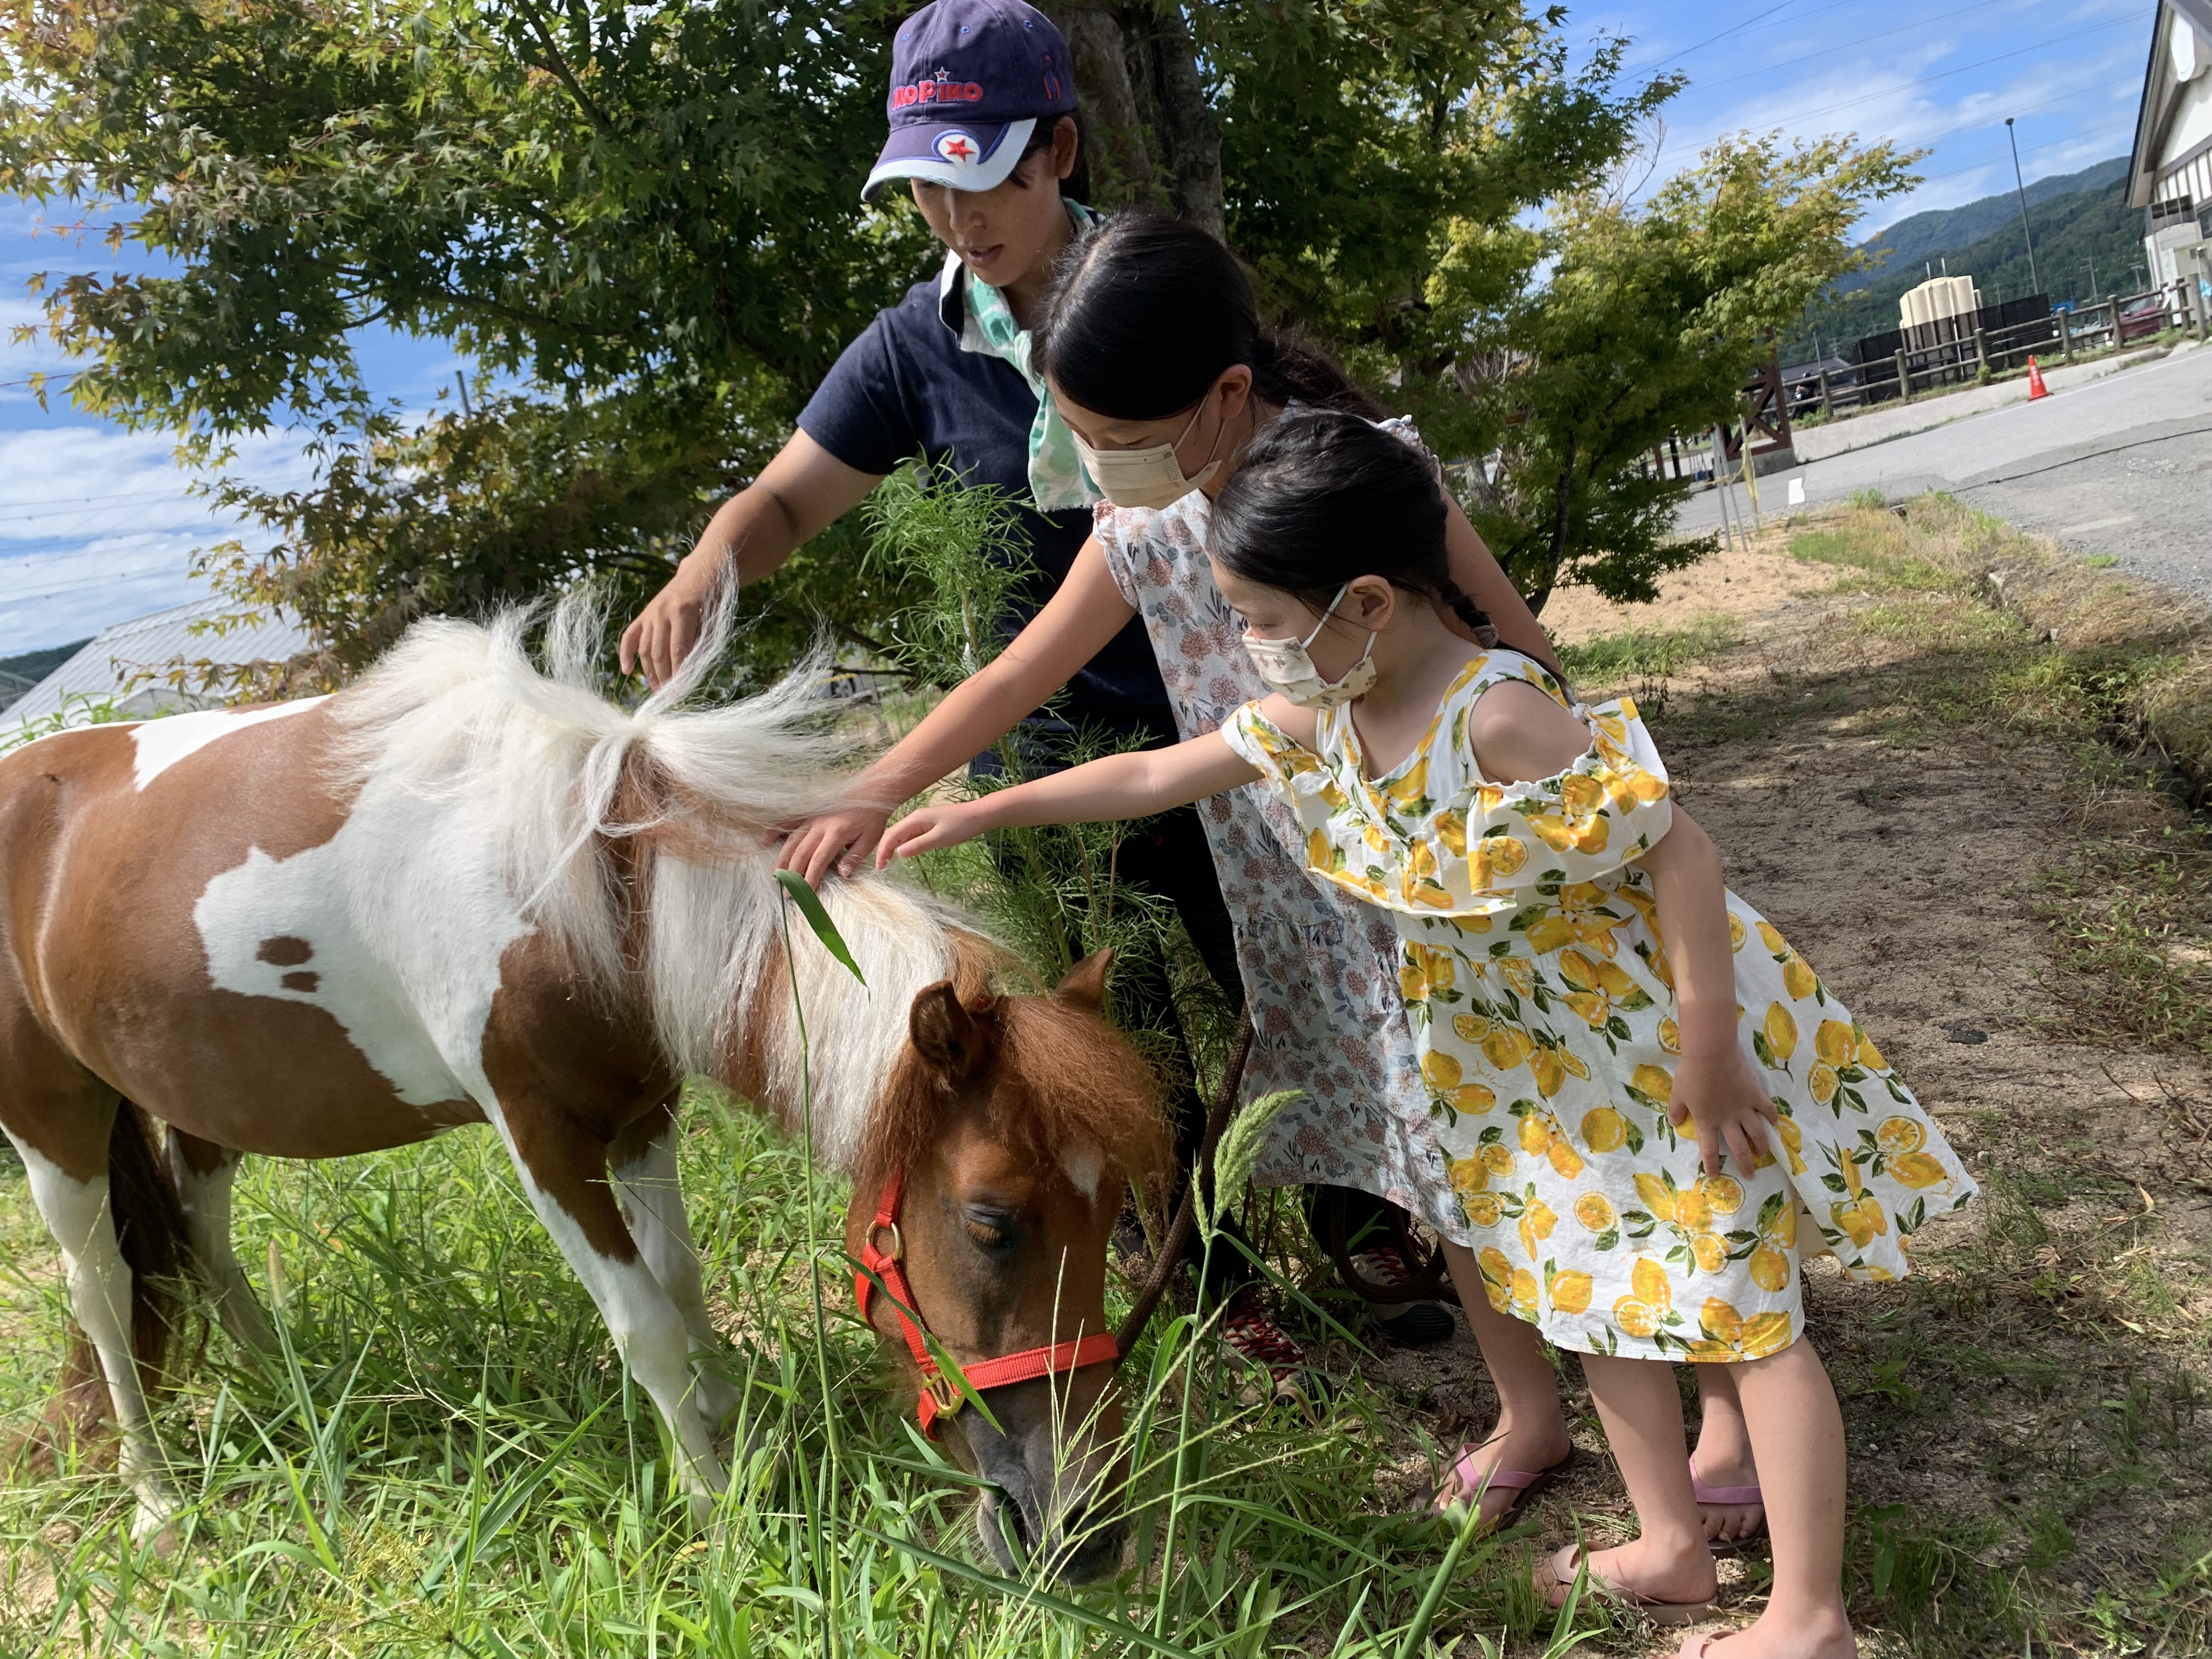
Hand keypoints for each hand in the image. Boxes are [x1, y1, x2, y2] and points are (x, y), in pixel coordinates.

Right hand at [619, 550, 726, 686]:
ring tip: (657, 690)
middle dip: (664, 677)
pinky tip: (627, 671)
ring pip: (645, 648)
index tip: (681, 692)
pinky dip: (626, 653)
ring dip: (649, 671)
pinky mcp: (645, 614)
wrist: (703, 571)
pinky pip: (630, 636)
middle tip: (669, 697)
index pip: (678, 651)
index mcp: (683, 612)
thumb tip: (690, 670)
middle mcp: (663, 611)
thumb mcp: (716, 619)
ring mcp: (651, 612)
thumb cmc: (715, 597)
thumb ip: (703, 643)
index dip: (678, 673)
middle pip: (659, 652)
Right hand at [777, 804, 893, 886]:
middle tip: (787, 891)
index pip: (819, 860)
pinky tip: (766, 840)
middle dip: (793, 873)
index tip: (804, 892)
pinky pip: (789, 821)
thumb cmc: (872, 817)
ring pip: (792, 839)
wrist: (870, 790)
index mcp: (836, 833)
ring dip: (783, 858)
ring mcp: (812, 817)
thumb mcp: (870, 838)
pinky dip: (777, 830)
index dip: (810, 877)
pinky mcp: (809, 811)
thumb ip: (855, 857)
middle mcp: (820, 825)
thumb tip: (843, 875)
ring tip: (776, 875)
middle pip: (802, 852)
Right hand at [875, 801, 995, 866]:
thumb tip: (898, 853)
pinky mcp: (928, 824)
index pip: (891, 835)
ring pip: (901, 834)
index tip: (880, 867)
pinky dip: (904, 844)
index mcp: (915, 819)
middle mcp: (915, 818)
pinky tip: (904, 853)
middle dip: (884, 849)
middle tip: (881, 867)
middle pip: (893, 833)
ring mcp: (922, 820)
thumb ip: (918, 845)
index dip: (883, 851)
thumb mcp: (939, 838)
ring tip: (888, 862)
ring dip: (893, 847)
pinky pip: (911, 834)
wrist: (979, 815)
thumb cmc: (961, 826)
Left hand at [1666, 1046, 1779, 1178]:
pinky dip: (1772, 1116)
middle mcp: (1728, 1120)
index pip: (1709, 1149)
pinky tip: (1775, 1123)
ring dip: (1762, 1145)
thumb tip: (1673, 1123)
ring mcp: (1744, 1108)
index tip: (1715, 1176)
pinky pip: (1767, 1109)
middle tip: (1751, 1175)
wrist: (1711, 1055)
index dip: (1712, 1164)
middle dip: (1745, 1163)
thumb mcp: (1677, 1094)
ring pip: (1757, 1133)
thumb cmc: (1691, 1075)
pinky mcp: (1755, 1094)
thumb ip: (1676, 1110)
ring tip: (1764, 1154)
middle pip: (1739, 1147)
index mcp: (1707, 1121)